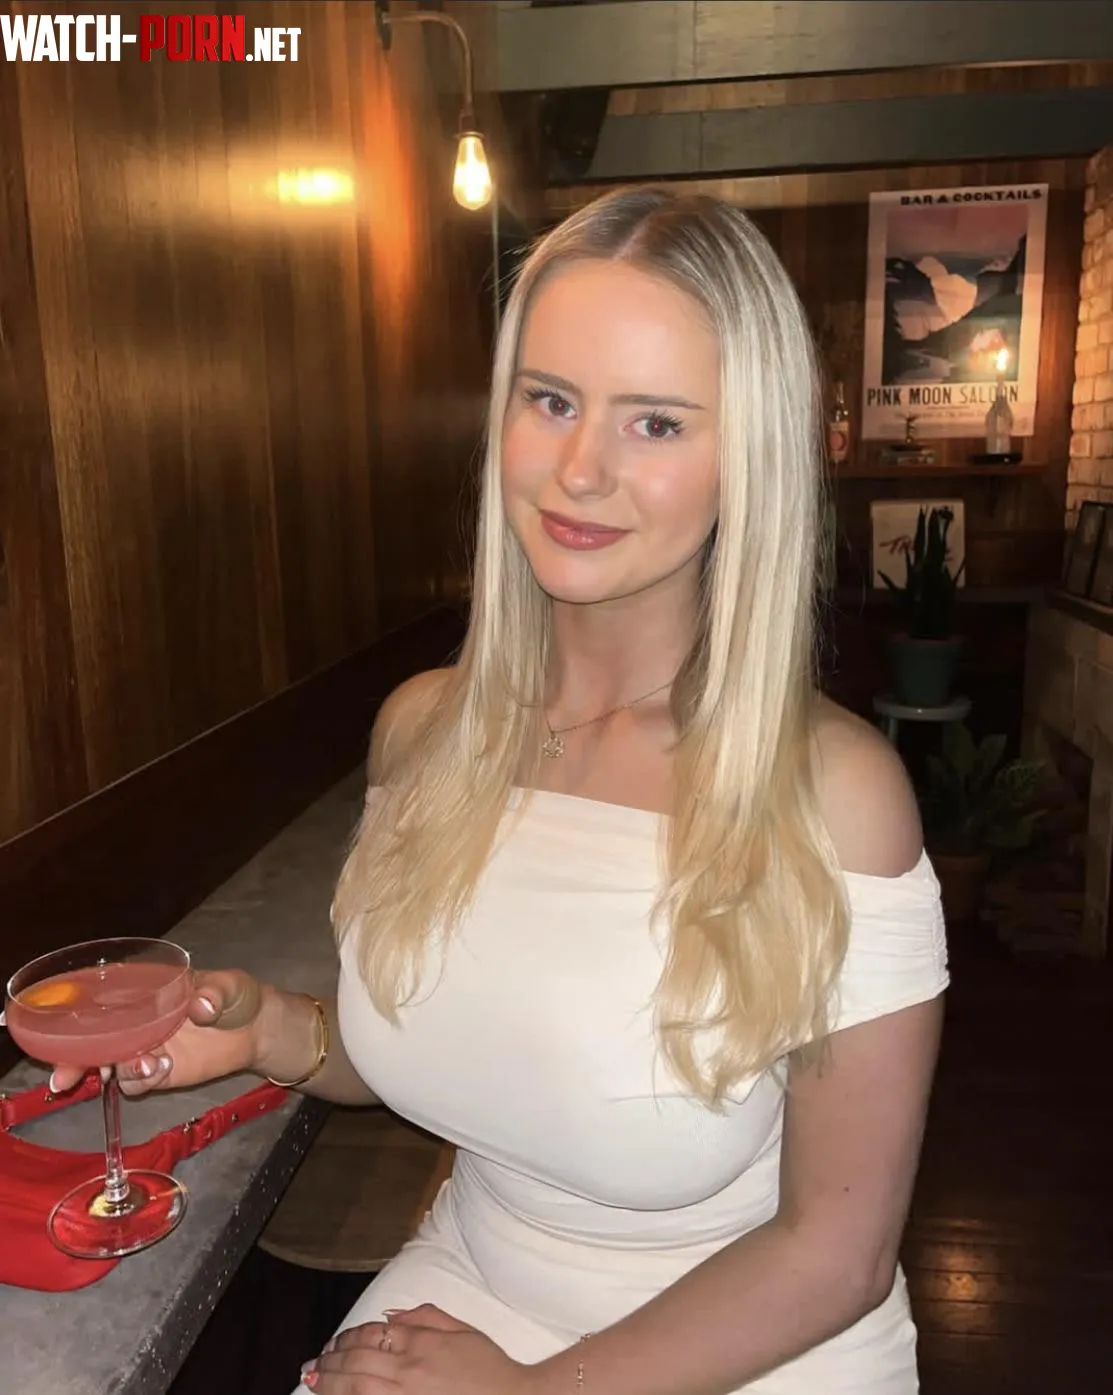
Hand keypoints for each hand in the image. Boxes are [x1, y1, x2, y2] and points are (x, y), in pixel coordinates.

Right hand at [49, 969, 265, 1096]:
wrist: (257, 1030)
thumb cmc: (236, 996)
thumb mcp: (228, 986)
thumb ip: (214, 992)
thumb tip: (202, 1004)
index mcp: (142, 989)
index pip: (97, 997)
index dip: (72, 1012)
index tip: (56, 1030)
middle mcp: (134, 1020)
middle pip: (91, 1038)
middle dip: (72, 1058)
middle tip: (64, 1078)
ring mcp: (143, 1047)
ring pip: (109, 1064)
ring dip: (117, 1069)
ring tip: (148, 1065)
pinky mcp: (157, 1073)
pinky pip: (135, 1083)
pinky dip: (141, 1081)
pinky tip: (164, 1069)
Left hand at [307, 1304, 538, 1394]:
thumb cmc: (490, 1369)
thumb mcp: (463, 1330)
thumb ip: (426, 1317)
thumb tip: (391, 1315)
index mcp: (423, 1342)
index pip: (373, 1334)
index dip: (348, 1338)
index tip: (333, 1345)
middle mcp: (410, 1369)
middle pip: (358, 1360)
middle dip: (330, 1361)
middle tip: (312, 1365)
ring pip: (357, 1387)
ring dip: (330, 1382)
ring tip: (312, 1380)